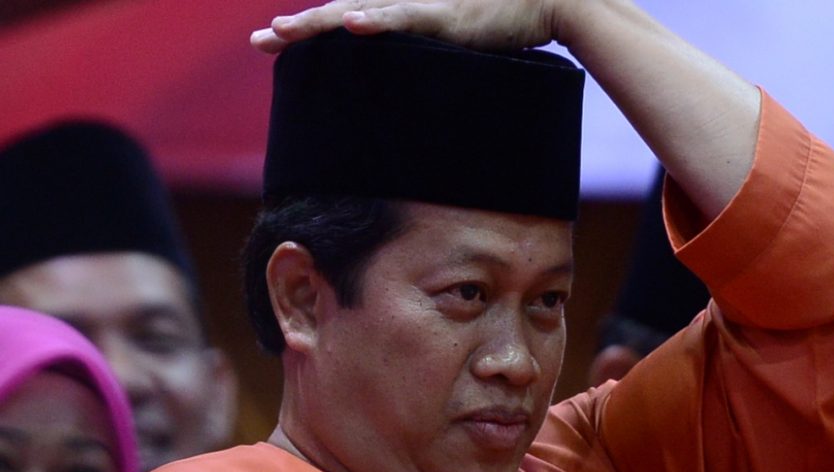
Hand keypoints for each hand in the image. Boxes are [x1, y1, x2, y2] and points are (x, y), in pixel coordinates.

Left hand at [251, 0, 559, 53]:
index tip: (273, 43)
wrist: (551, 0)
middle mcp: (406, 2)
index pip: (347, 18)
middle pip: (340, 13)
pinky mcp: (448, 15)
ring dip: (319, 22)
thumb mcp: (460, 42)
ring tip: (281, 31)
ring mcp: (424, 5)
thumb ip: (431, 55)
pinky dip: (376, 21)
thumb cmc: (507, 21)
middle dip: (297, 28)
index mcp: (405, 9)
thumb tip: (413, 80)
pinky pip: (405, 16)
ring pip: (360, 11)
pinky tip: (349, 25)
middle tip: (260, 42)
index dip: (309, 29)